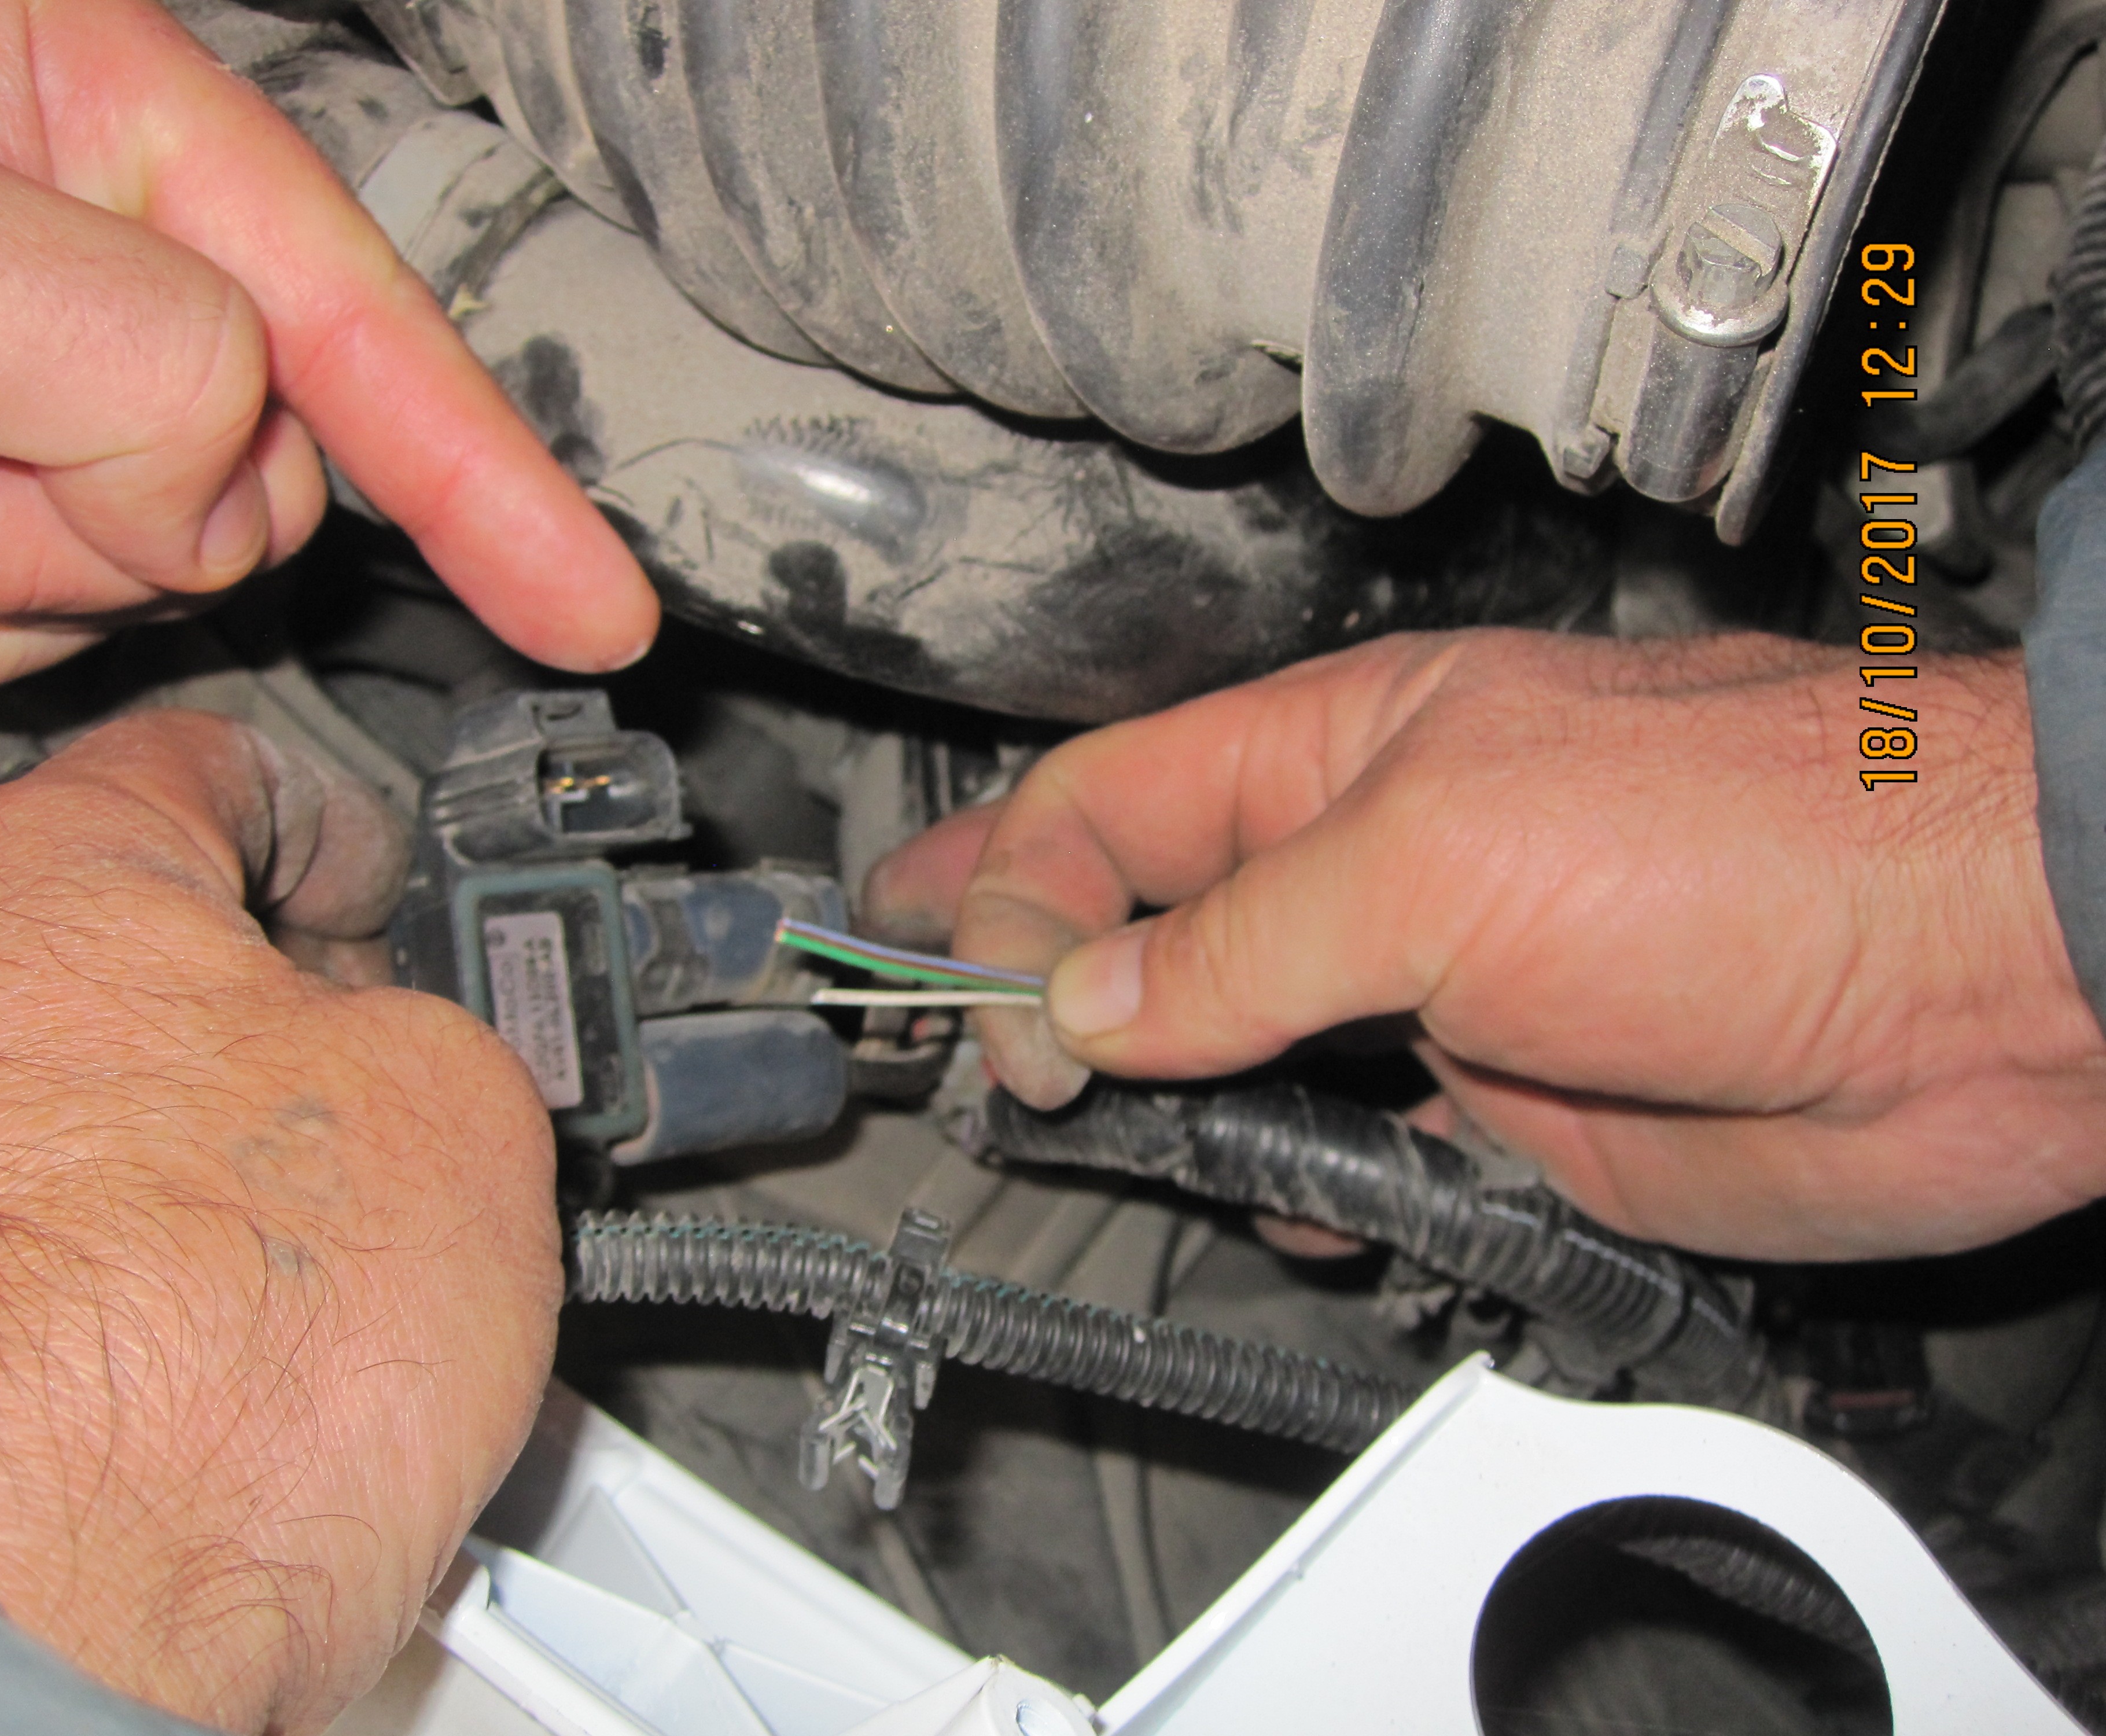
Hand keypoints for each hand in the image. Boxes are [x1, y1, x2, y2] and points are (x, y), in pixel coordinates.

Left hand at [0, 0, 657, 686]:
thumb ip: (149, 350)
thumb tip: (222, 477)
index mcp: (48, 85)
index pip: (352, 297)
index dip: (493, 475)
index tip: (596, 609)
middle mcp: (33, 220)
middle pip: (252, 450)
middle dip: (127, 512)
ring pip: (149, 553)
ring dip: (8, 571)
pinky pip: (32, 612)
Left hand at [0, 713, 561, 1731]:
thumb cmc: (174, 1387)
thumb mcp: (464, 1116)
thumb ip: (452, 1029)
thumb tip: (426, 1064)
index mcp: (49, 884)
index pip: (222, 762)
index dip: (361, 821)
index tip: (414, 895)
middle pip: (152, 973)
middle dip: (305, 1050)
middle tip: (419, 1126)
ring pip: (108, 1151)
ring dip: (239, 1212)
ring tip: (346, 1322)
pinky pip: (54, 1300)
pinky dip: (152, 1336)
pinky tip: (238, 1417)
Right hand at [867, 631, 2105, 1260]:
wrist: (1985, 980)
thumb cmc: (1749, 842)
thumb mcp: (1440, 862)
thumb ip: (1238, 940)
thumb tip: (1086, 1001)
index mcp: (1342, 756)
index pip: (1112, 803)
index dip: (1012, 888)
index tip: (970, 996)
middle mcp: (1374, 866)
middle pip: (1151, 921)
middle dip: (1037, 975)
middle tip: (934, 1036)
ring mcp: (1434, 990)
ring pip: (1237, 1048)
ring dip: (1158, 1097)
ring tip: (1091, 1138)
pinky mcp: (1505, 1108)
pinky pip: (1348, 1154)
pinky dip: (1295, 1187)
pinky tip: (1279, 1206)